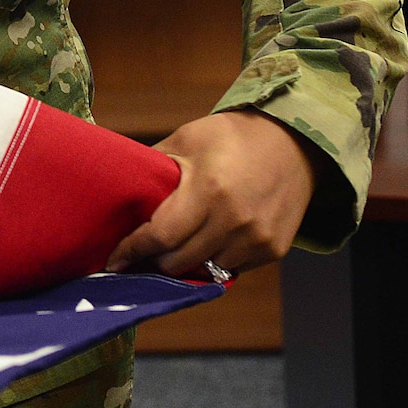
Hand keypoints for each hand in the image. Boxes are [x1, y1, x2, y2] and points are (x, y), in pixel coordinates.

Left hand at [105, 110, 317, 278]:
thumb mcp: (187, 140)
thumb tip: (118, 190)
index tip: (113, 261)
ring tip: (173, 248)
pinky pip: (231, 269)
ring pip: (204, 270)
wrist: (294, 143)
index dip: (132, 250)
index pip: (160, 236)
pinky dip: (213, 261)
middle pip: (178, 261)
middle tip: (140, 253)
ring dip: (185, 262)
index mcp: (208, 191)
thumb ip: (153, 167)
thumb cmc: (232, 137)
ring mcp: (257, 239)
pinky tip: (206, 243)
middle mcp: (234, 221)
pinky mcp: (273, 250)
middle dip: (154, 259)